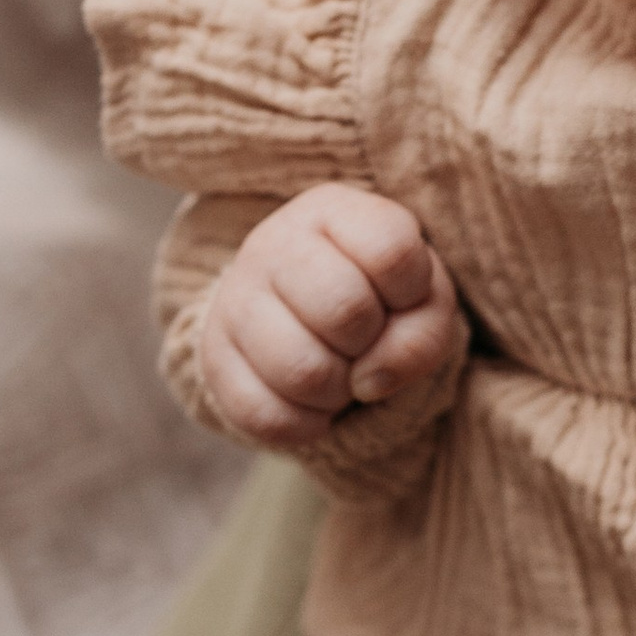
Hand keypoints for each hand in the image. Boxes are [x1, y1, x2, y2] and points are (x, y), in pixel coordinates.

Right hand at [196, 186, 462, 450]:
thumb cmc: (376, 300)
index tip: (398, 297)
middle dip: (371, 344)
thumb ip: (423, 333)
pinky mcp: (212, 358)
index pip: (392, 251)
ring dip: (338, 392)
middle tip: (362, 342)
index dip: (412, 292)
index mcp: (332, 210)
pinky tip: (308, 401)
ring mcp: (234, 299)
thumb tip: (370, 381)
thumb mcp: (422, 302)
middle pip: (346, 310)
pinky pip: (267, 415)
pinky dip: (305, 424)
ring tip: (336, 373)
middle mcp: (272, 243)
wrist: (301, 320)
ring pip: (303, 371)